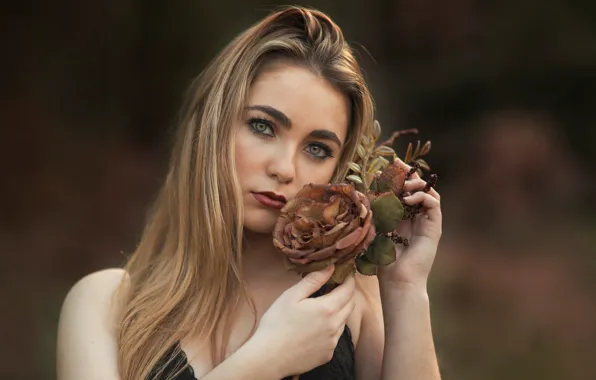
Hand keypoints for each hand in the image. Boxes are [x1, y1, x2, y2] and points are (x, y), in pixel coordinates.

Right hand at [250, 265, 355, 377]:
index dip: (349, 279)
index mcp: (327, 309)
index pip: (348, 290)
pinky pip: (335, 337)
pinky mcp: (327, 355)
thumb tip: (330, 267)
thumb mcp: (292, 296)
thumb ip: (313, 280)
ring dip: (340, 311)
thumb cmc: (276, 323)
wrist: (269, 357)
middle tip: (337, 286)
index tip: (345, 273)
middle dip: (347, 293)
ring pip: (344, 322)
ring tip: (325, 306)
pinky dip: (332, 328)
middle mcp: (335, 326)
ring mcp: (332, 342)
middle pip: (350, 305)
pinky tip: (317, 327)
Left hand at [377, 158, 442, 288]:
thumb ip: (376, 212)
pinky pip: (433, 204)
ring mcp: (427, 222)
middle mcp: (417, 217)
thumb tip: (366, 191)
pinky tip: (407, 200)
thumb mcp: (376, 229)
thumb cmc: (384, 260)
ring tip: (403, 185)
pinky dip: (422, 197)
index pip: (405, 190)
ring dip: (416, 184)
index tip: (390, 164)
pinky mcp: (434, 228)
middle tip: (398, 167)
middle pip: (418, 188)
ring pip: (428, 193)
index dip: (400, 176)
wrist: (397, 280)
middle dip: (409, 174)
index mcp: (403, 217)